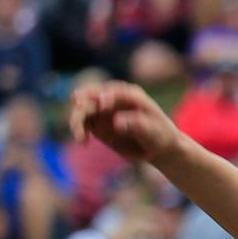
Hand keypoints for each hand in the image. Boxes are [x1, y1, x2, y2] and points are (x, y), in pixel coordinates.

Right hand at [65, 81, 183, 167]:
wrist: (157, 148)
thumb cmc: (160, 136)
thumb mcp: (154, 132)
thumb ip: (137, 125)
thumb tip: (117, 121)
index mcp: (130, 94)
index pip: (113, 90)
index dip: (106, 95)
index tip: (103, 105)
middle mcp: (112, 97)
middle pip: (90, 94)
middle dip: (83, 106)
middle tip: (82, 123)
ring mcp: (102, 109)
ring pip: (80, 107)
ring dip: (76, 120)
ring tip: (81, 138)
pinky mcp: (95, 121)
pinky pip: (80, 121)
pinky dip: (78, 129)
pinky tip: (83, 141)